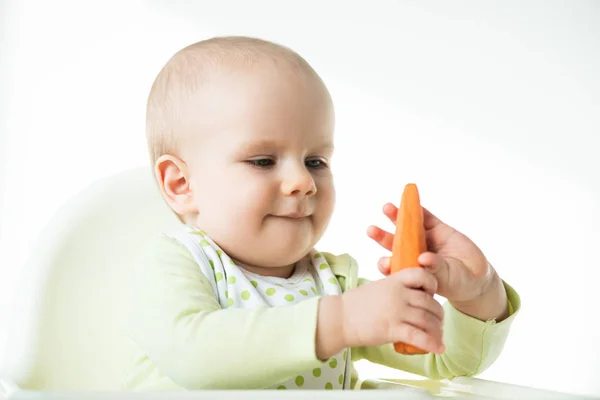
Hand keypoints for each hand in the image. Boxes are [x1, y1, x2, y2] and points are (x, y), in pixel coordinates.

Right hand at [316, 267, 444, 359]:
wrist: (340, 318)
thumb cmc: (357, 304)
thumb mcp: (378, 287)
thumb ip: (396, 287)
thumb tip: (413, 293)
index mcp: (394, 280)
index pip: (422, 275)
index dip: (432, 284)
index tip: (432, 294)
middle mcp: (398, 294)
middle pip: (429, 302)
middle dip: (438, 314)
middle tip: (438, 322)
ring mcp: (396, 311)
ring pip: (427, 320)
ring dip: (437, 331)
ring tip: (438, 337)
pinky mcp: (393, 329)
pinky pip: (419, 336)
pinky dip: (432, 344)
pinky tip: (439, 349)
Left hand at [367, 203, 507, 320]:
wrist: (475, 275)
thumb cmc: (456, 283)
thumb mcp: (447, 279)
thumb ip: (436, 269)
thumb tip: (423, 258)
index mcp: (411, 269)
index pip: (394, 266)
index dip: (386, 264)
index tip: (384, 263)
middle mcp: (413, 253)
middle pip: (394, 244)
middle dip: (382, 237)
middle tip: (371, 231)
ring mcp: (424, 239)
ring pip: (407, 227)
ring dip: (396, 217)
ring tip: (386, 208)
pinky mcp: (438, 229)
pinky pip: (426, 217)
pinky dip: (418, 208)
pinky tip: (409, 198)